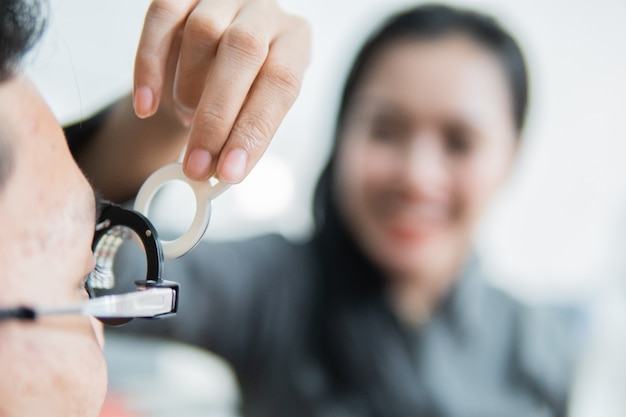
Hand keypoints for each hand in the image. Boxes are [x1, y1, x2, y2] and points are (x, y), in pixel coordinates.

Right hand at [133, 0, 310, 182]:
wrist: (216, 54)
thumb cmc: (243, 87)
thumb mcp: (255, 107)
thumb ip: (243, 132)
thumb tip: (220, 173)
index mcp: (294, 41)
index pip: (281, 83)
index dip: (253, 130)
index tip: (229, 172)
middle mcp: (264, 11)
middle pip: (242, 51)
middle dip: (215, 117)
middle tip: (196, 165)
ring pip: (202, 31)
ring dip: (187, 89)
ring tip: (185, 117)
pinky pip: (160, 18)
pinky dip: (149, 66)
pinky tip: (146, 105)